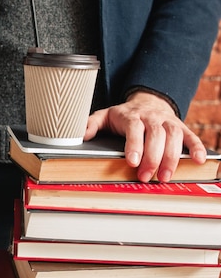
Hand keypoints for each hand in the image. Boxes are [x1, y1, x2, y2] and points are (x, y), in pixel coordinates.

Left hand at [84, 91, 206, 181]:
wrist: (147, 101)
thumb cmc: (125, 114)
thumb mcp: (105, 116)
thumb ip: (91, 125)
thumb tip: (80, 136)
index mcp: (132, 116)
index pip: (134, 129)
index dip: (134, 145)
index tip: (132, 161)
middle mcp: (152, 117)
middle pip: (155, 135)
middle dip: (152, 157)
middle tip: (146, 176)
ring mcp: (168, 122)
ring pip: (174, 137)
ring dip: (172, 157)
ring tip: (165, 176)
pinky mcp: (181, 127)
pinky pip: (191, 136)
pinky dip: (197, 147)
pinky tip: (198, 160)